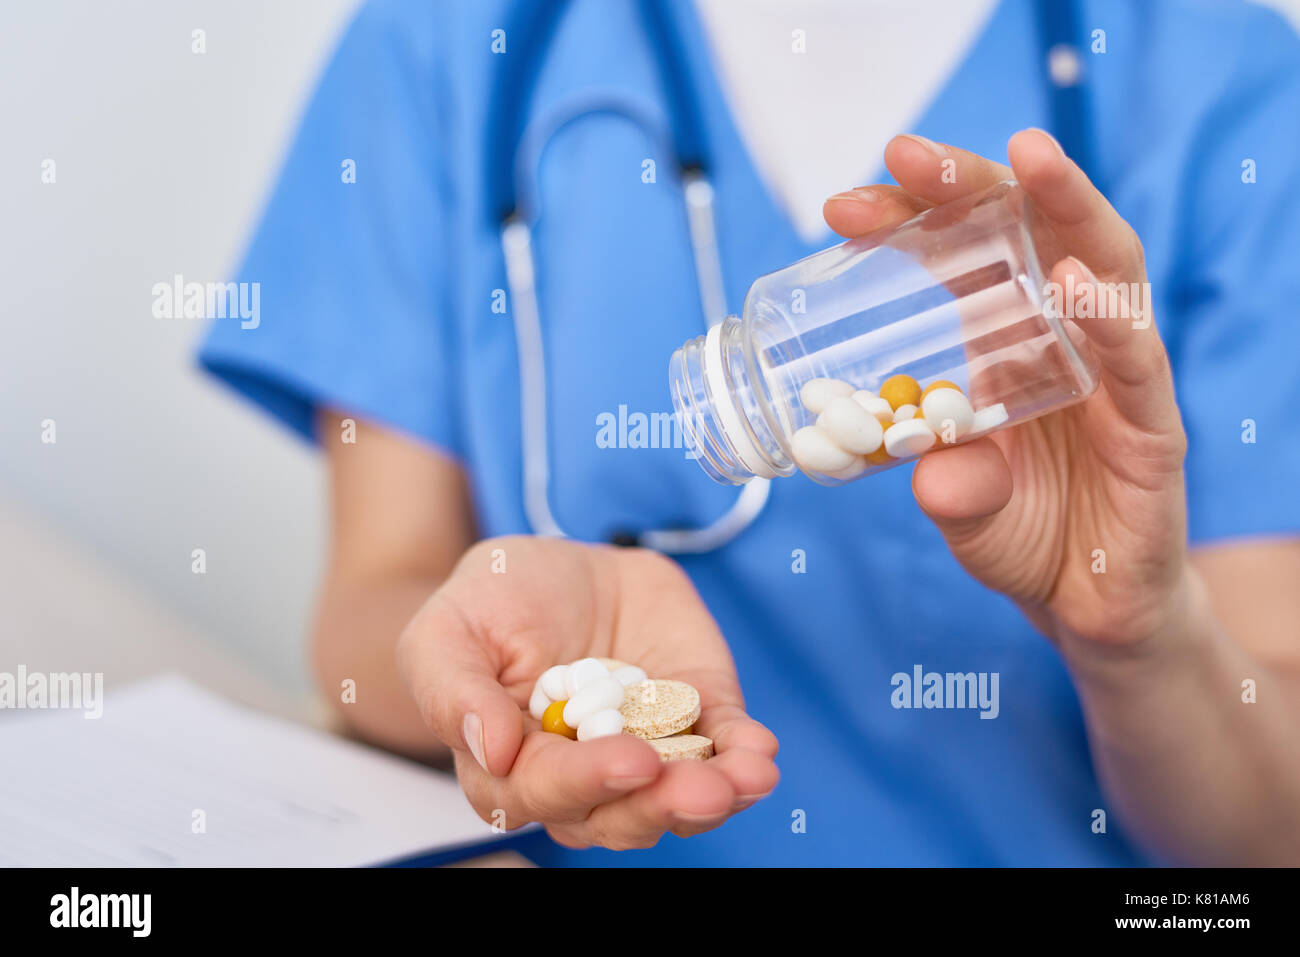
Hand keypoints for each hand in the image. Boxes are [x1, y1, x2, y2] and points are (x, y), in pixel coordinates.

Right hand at [396, 536, 778, 848]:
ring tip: (744, 780)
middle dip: (660, 805)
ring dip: (713, 796)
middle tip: (699, 788)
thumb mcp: (448, 628)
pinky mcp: (696, 718)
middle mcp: (582, 776)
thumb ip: (453, 692)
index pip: (545, 794)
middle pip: (618, 814)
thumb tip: (491, 750)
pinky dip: (743, 756)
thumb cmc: (494, 602)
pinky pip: (722, 748)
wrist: (565, 565)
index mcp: (511, 767)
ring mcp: (646, 750)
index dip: (587, 783)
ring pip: (676, 798)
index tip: (629, 760)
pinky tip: (759, 755)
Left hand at [824, 131, 1190, 649]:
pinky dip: (1111, 320)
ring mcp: (1113, 374)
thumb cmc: (1023, 534)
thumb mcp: (963, 507)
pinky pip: (1136, 365)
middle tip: (907, 155)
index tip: (843, 207)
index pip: (962, 255)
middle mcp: (1062, 339)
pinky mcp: (1151, 428)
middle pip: (1028, 235)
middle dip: (971, 186)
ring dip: (1064, 207)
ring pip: (1102, 269)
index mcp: (1005, 341)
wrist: (1092, 606)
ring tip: (1026, 159)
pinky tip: (1078, 283)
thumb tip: (930, 474)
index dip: (907, 221)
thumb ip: (948, 485)